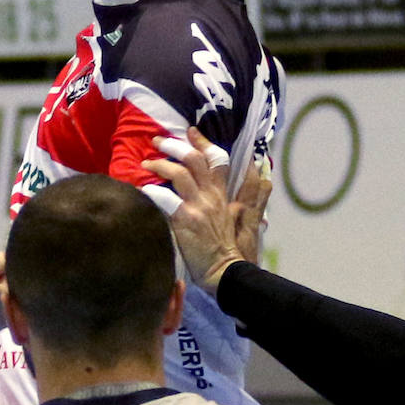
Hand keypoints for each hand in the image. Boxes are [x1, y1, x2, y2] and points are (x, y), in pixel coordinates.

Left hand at [142, 127, 270, 292]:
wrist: (226, 273)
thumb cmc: (231, 251)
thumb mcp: (244, 220)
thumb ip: (248, 199)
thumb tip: (260, 178)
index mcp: (223, 196)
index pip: (217, 160)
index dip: (203, 142)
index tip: (190, 131)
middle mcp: (211, 197)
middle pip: (195, 160)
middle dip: (174, 146)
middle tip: (157, 142)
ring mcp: (199, 207)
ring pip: (179, 173)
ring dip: (160, 164)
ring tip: (146, 164)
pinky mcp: (186, 220)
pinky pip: (166, 198)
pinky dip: (153, 190)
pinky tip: (143, 190)